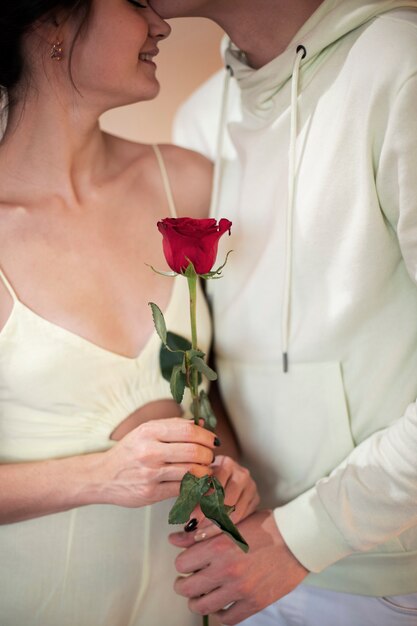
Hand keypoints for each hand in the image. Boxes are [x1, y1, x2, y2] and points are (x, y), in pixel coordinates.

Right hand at [95, 418, 216, 507]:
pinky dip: (194, 486)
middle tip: (209, 456)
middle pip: (194, 452)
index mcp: (149, 431)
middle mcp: (149, 451)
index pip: (189, 430)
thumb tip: (202, 424)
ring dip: (205, 471)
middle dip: (208, 455)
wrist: (102, 476)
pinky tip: (196, 482)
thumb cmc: (130, 451)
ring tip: (205, 469)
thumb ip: (174, 426)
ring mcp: (150, 474)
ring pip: (191, 472)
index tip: (212, 441)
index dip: (206, 436)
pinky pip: (183, 489)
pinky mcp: (151, 493)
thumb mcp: (146, 431)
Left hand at [169, 510, 308, 624]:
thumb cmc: (265, 526)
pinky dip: (219, 614)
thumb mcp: (231, 523)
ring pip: (202, 606)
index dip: (182, 563)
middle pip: (187, 588)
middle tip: (188, 580)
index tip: (187, 563)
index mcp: (218, 546)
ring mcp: (240, 589)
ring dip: (197, 601)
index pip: (182, 563)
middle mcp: (226, 569)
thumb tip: (173, 539)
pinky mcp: (254, 603)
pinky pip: (227, 619)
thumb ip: (201, 533)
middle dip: (183, 584)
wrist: (296, 539)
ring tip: (200, 594)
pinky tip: (220, 605)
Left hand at [176, 455, 259, 539]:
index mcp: (227, 463)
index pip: (215, 487)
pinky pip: (242, 518)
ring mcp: (251, 487)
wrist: (225, 475)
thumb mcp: (196, 481)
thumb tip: (180, 513)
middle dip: (209, 518)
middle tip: (195, 530)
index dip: (202, 506)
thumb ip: (189, 493)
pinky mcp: (256, 500)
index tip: (190, 520)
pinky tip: (213, 533)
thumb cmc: (206, 479)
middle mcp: (242, 473)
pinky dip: (227, 528)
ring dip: (217, 526)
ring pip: (235, 512)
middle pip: (227, 501)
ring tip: (201, 535)